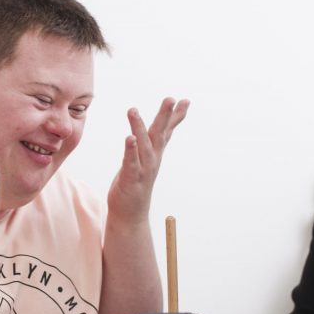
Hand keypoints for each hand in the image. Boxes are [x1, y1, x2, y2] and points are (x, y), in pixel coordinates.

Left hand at [106, 97, 188, 221]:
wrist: (130, 215)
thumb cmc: (135, 184)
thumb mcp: (145, 161)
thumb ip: (150, 145)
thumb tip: (159, 131)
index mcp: (155, 154)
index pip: (167, 132)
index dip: (176, 116)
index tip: (185, 100)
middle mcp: (152, 160)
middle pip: (159, 135)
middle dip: (166, 116)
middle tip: (171, 98)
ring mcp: (143, 169)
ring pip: (143, 145)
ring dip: (139, 127)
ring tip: (133, 109)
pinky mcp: (131, 179)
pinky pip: (131, 162)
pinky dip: (130, 150)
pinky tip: (129, 138)